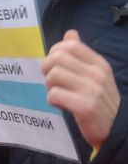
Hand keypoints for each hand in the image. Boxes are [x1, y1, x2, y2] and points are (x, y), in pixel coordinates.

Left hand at [42, 31, 120, 151]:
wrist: (116, 130)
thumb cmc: (100, 101)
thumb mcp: (95, 75)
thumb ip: (81, 54)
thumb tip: (70, 33)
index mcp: (99, 64)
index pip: (70, 45)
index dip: (55, 52)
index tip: (56, 65)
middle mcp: (97, 74)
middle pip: (57, 58)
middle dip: (47, 69)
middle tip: (53, 81)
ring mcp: (92, 90)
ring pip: (53, 75)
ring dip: (49, 85)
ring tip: (58, 93)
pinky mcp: (84, 106)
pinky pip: (55, 94)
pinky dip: (52, 100)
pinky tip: (61, 105)